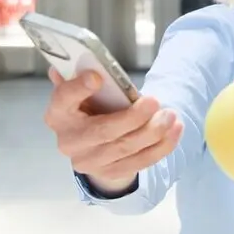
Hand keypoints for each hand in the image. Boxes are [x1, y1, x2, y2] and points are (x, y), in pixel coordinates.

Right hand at [42, 69, 182, 189]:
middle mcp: (69, 141)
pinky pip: (140, 161)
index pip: (63, 98)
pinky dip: (161, 147)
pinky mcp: (110, 173)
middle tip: (155, 102)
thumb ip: (82, 77)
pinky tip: (175, 131)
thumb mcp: (81, 91)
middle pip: (103, 131)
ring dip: (153, 132)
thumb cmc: (87, 109)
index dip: (78, 88)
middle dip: (133, 118)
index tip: (97, 77)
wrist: (89, 145)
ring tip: (171, 116)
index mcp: (58, 113)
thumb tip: (88, 61)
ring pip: (126, 149)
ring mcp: (89, 161)